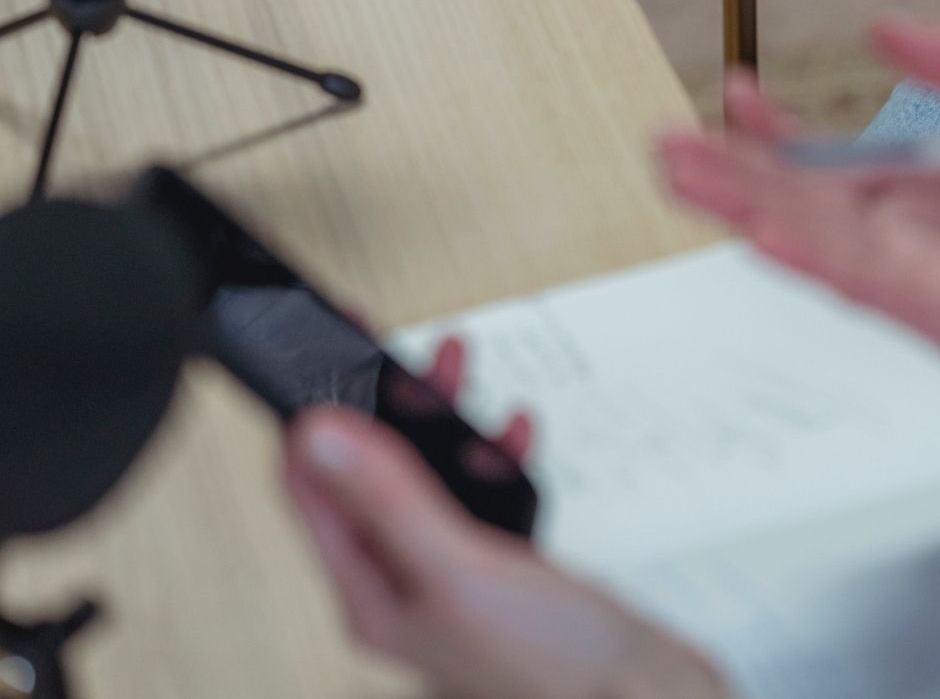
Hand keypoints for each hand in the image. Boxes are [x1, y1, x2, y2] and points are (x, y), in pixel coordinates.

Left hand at [285, 341, 729, 698]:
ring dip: (439, 416)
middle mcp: (406, 584)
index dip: (310, 419)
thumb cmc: (553, 672)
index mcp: (374, 593)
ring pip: (426, 473)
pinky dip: (494, 450)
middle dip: (383, 402)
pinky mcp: (503, 569)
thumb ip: (388, 496)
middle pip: (369, 472)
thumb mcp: (458, 566)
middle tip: (392, 349)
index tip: (318, 357)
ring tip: (453, 367)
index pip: (311, 490)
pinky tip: (511, 432)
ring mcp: (455, 576)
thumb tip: (320, 434)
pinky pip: (481, 491)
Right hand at [658, 18, 939, 391]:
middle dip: (730, 177)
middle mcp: (915, 244)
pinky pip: (869, 288)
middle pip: (802, 206)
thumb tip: (884, 28)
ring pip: (818, 245)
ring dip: (747, 212)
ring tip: (687, 179)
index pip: (826, 164)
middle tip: (666, 143)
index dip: (774, 131)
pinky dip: (812, 259)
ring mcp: (928, 285)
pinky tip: (764, 232)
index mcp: (928, 196)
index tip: (732, 89)